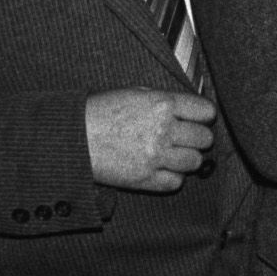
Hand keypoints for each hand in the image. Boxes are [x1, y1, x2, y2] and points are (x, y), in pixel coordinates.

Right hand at [84, 89, 215, 192]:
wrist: (70, 137)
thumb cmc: (99, 111)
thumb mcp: (134, 93)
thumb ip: (165, 101)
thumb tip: (189, 109)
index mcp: (162, 104)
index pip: (206, 112)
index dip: (203, 117)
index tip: (197, 120)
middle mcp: (163, 130)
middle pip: (204, 139)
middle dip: (196, 138)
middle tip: (183, 138)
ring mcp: (155, 156)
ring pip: (195, 162)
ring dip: (187, 159)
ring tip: (172, 154)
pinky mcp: (144, 178)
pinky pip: (176, 182)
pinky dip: (172, 177)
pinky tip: (161, 168)